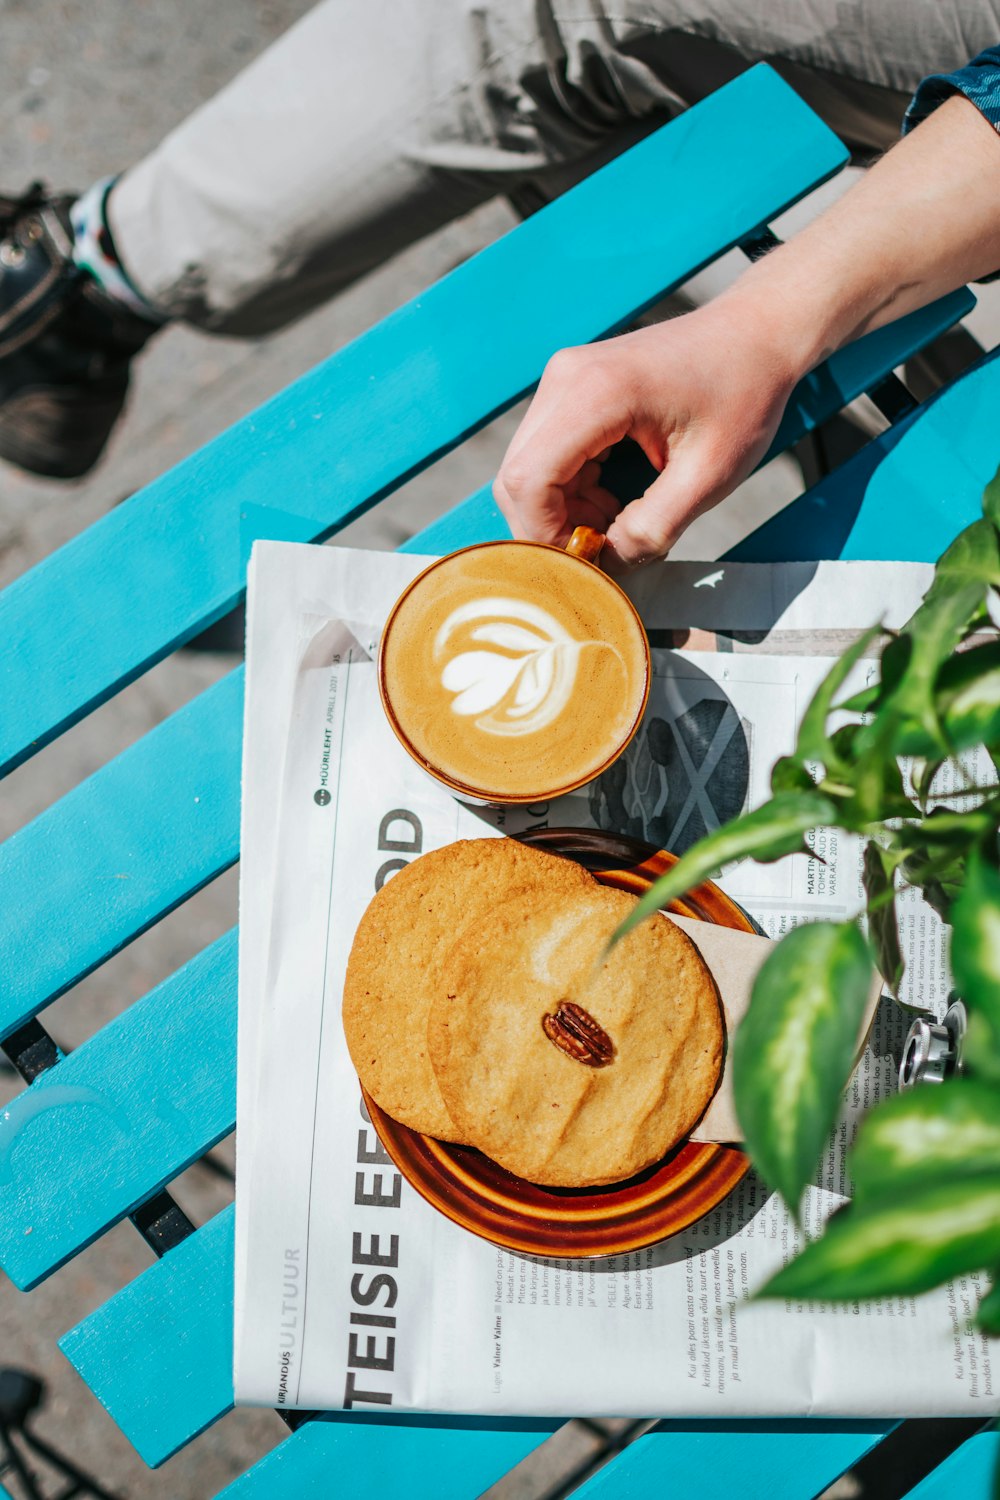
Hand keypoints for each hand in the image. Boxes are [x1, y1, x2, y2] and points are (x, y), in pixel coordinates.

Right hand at [493, 304, 796, 567]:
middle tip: (602, 549)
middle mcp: (566, 379)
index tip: (586, 560)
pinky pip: (545, 454)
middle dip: (550, 526)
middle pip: (516, 477)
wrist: (756, 336)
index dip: (545, 534)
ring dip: (561, 510)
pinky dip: (569, 489)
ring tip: (616, 521)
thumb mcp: (708, 477)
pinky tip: (611, 498)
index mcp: (597, 394)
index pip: (528, 481)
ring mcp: (564, 380)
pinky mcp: (571, 387)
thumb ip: (653, 529)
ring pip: (527, 469)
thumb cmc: (743, 395)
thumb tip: (607, 565)